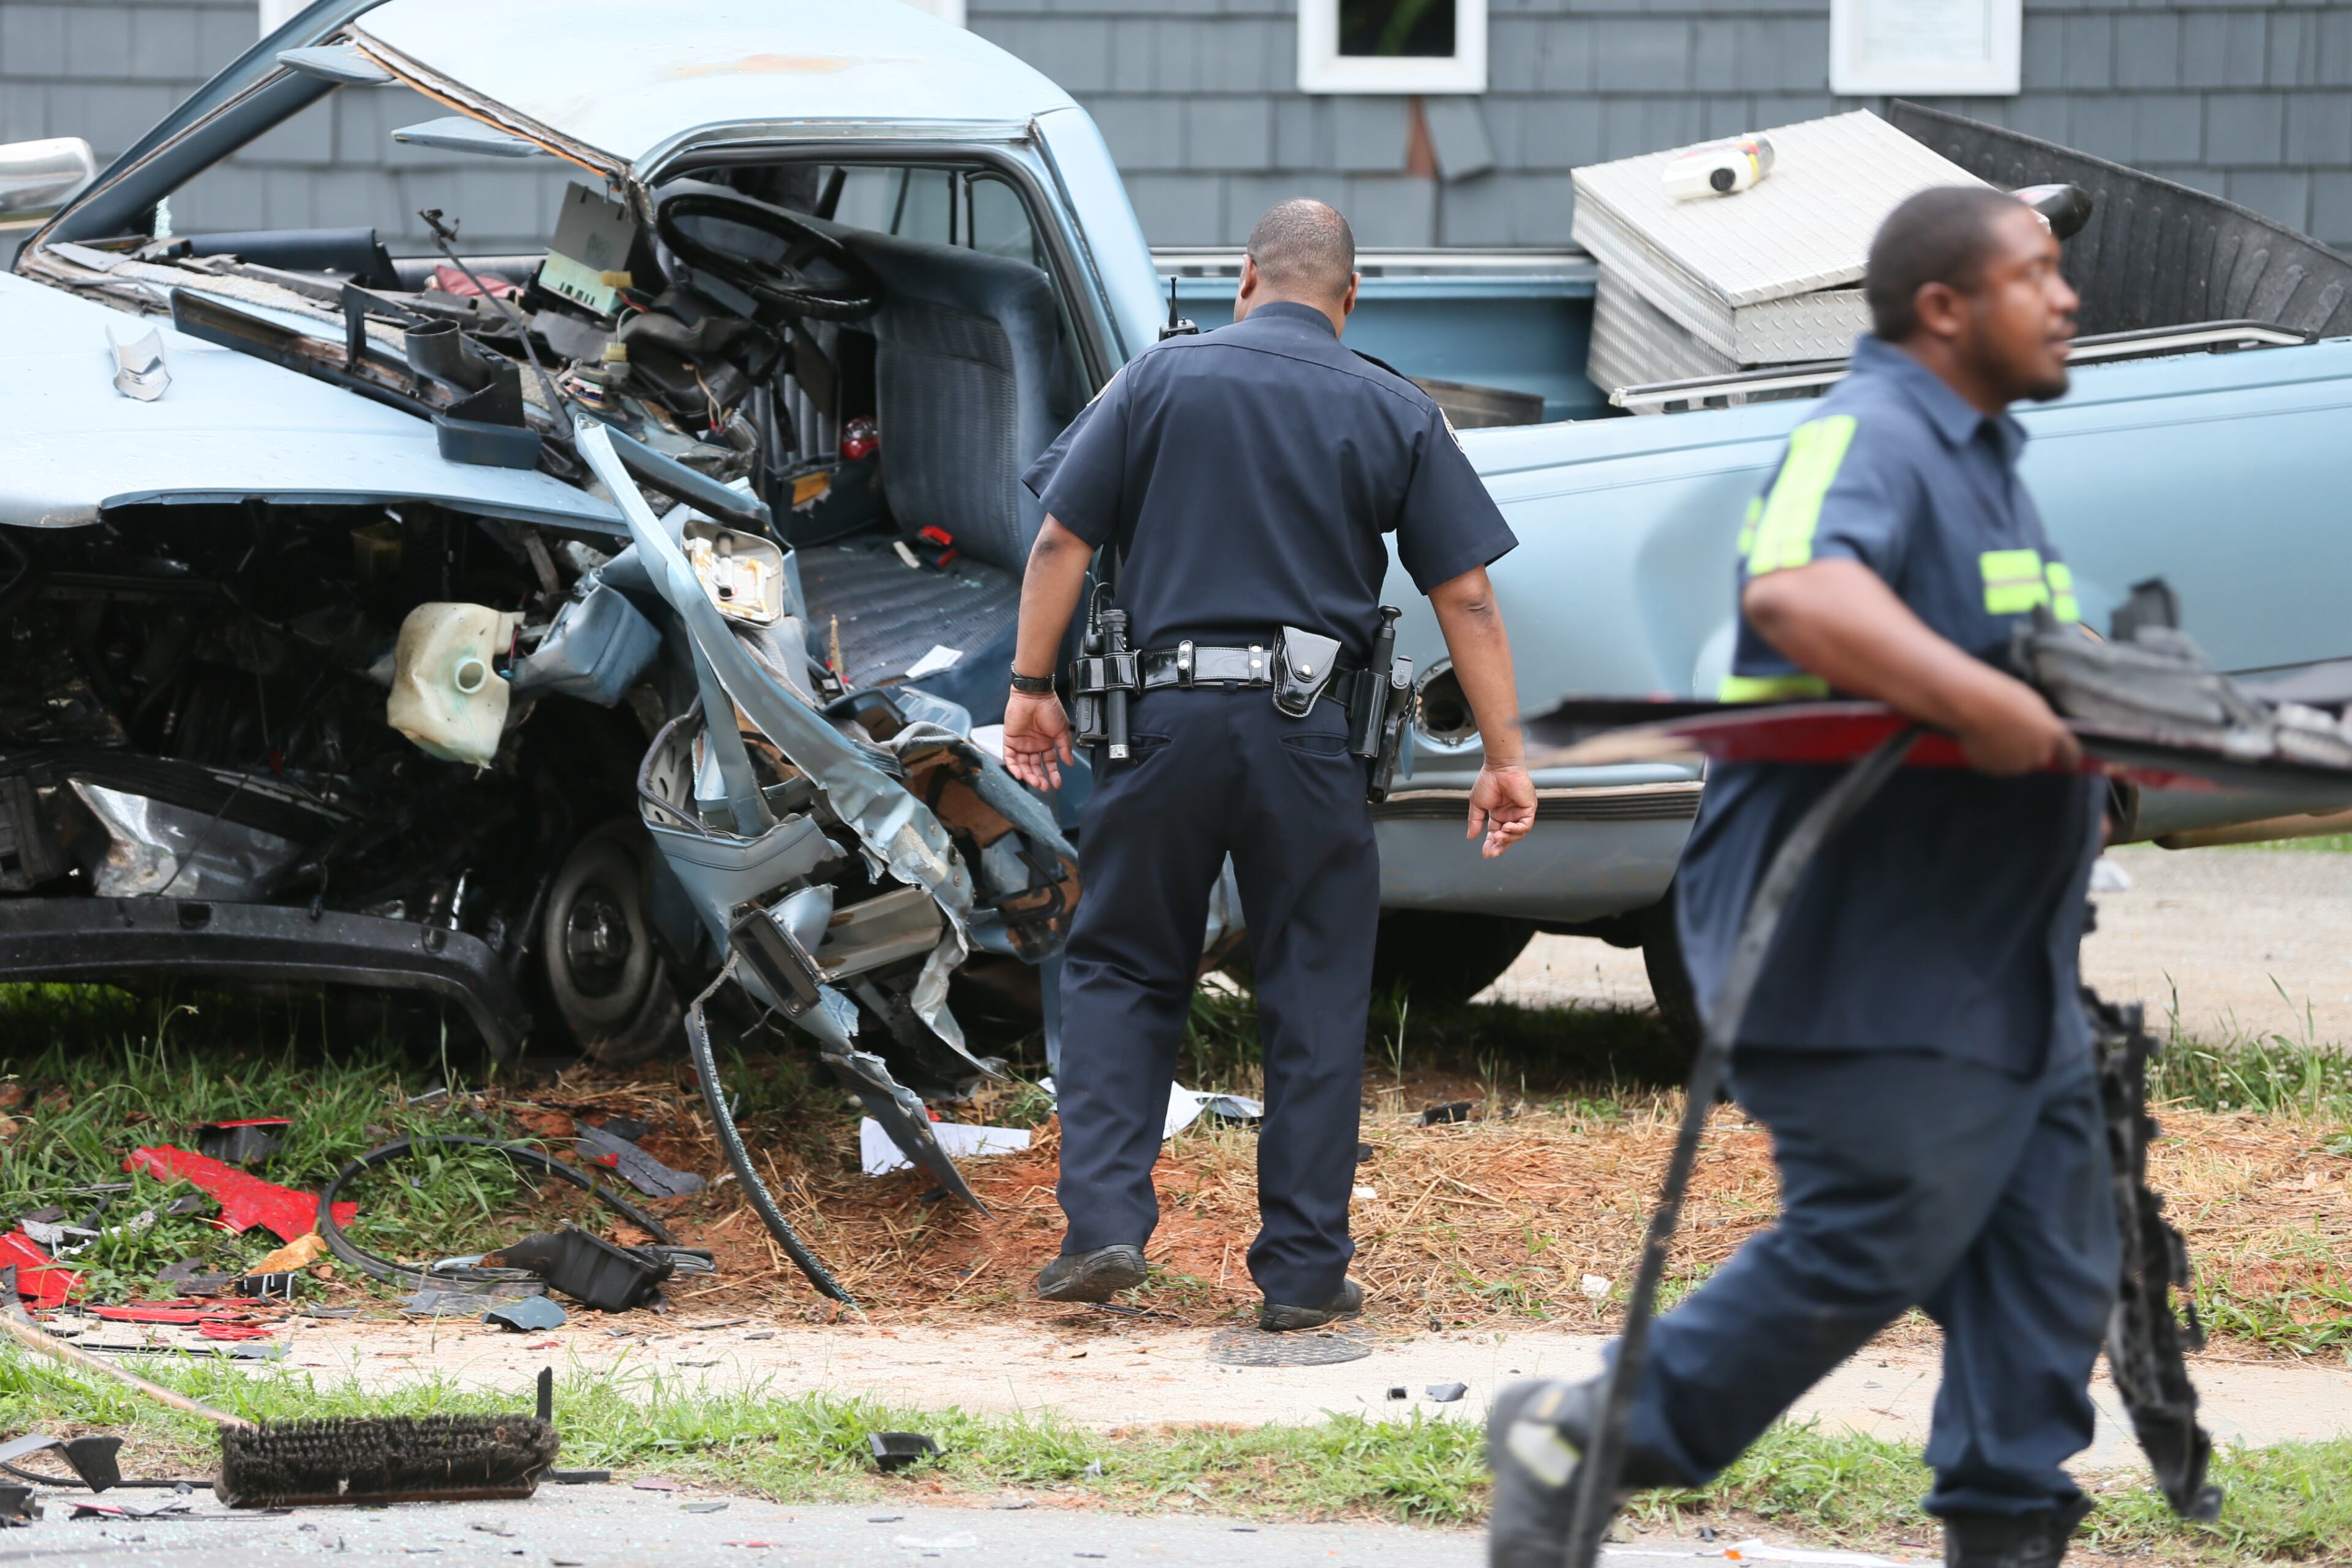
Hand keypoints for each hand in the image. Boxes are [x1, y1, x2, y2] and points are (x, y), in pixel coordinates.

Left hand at [1002, 691, 1074, 789]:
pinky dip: (1014, 767)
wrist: (1035, 695)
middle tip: (1044, 786)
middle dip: (1040, 777)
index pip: (1049, 763)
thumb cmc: (1049, 708)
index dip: (1053, 774)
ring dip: (1028, 775)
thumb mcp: (1061, 730)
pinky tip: (1020, 775)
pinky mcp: (1009, 739)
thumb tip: (1069, 763)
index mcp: (1046, 743)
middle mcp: (1033, 745)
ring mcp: (1021, 743)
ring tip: (1035, 782)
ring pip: (1023, 765)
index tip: (1057, 783)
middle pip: (1035, 767)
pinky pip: (1009, 757)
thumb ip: (1064, 747)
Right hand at [1466, 761, 1535, 857]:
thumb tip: (1470, 836)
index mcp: (1497, 814)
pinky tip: (1507, 827)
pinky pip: (1526, 825)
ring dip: (1507, 838)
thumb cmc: (1488, 780)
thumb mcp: (1477, 804)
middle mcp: (1509, 815)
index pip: (1494, 834)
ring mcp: (1520, 812)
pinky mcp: (1529, 808)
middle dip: (1500, 846)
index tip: (1485, 853)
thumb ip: (1475, 821)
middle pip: (1507, 837)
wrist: (1499, 768)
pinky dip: (1517, 829)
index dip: (1490, 844)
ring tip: (1497, 836)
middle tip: (1492, 852)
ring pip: (1518, 834)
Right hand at [1954, 674, 2080, 775]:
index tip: (2068, 764)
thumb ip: (2041, 724)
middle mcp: (2038, 753)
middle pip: (2038, 758)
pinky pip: (1994, 765)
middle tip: (2011, 734)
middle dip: (2028, 750)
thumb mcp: (2032, 705)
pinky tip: (1980, 740)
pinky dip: (1989, 757)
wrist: (1974, 706)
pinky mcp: (1995, 769)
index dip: (2069, 760)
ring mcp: (2016, 764)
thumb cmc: (2002, 697)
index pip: (2070, 754)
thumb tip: (2038, 733)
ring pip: (2015, 763)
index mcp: (2052, 734)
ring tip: (1991, 734)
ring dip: (2007, 754)